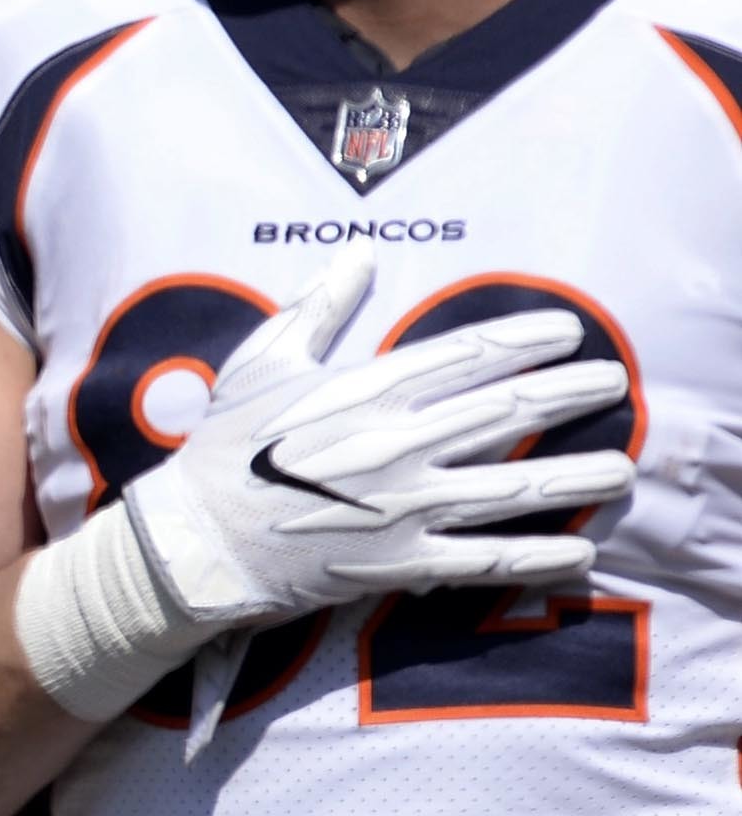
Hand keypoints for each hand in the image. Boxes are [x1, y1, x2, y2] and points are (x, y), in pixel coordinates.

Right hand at [18, 259, 631, 718]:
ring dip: (577, 476)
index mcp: (368, 390)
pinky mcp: (401, 563)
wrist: (195, 541)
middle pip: (510, 411)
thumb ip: (319, 306)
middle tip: (615, 384)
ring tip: (621, 467)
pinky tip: (579, 549)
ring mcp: (406, 508)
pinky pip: (485, 560)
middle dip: (572, 395)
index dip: (529, 339)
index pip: (471, 354)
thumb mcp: (261, 362)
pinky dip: (538, 557)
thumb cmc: (223, 446)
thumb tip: (360, 252)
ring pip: (515, 487)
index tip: (569, 332)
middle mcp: (400, 445)